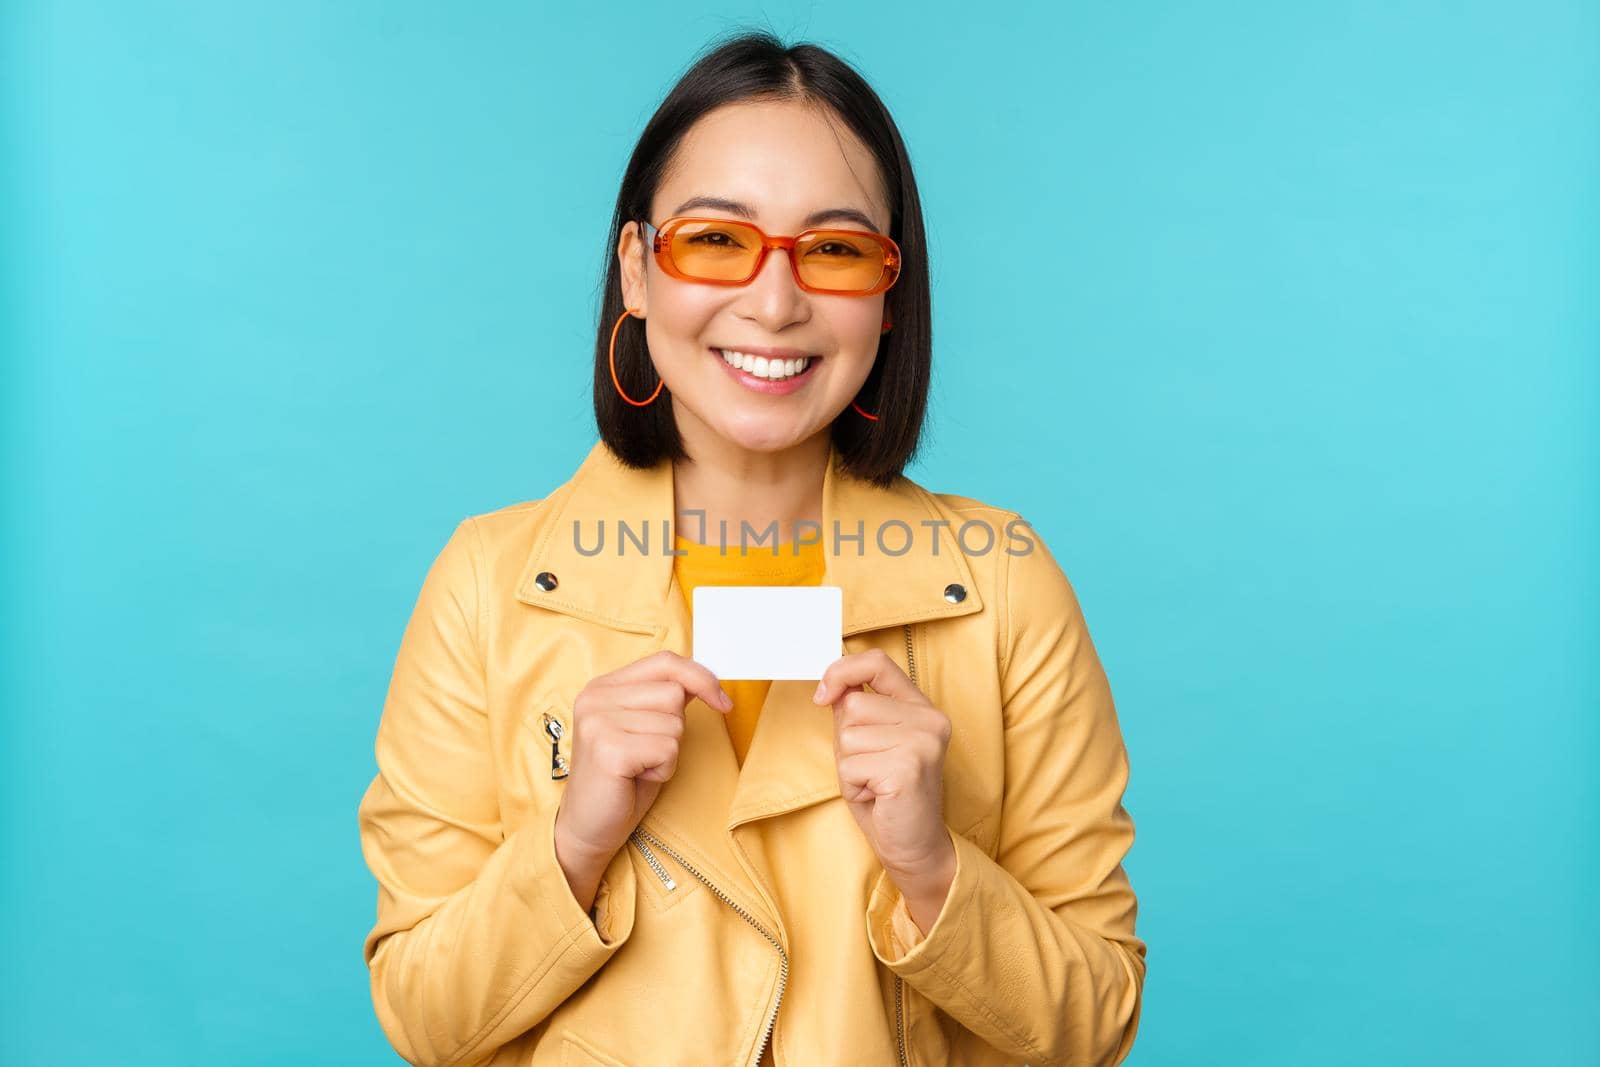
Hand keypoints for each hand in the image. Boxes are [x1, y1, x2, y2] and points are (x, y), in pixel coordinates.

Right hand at [554, 651, 732, 905]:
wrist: (587, 829)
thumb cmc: (622, 780)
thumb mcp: (645, 729)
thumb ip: (665, 700)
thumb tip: (707, 680)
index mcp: (602, 687)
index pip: (664, 661)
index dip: (700, 677)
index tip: (722, 701)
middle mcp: (595, 697)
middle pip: (673, 693)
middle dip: (674, 728)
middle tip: (647, 754)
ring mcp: (598, 721)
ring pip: (674, 723)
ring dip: (668, 752)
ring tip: (639, 768)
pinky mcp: (608, 749)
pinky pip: (667, 749)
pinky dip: (663, 769)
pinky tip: (636, 779)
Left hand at [813, 649, 956, 925]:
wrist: (912, 847)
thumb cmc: (885, 796)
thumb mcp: (867, 744)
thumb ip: (854, 711)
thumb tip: (828, 684)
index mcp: (921, 707)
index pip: (877, 663)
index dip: (842, 671)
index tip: (822, 695)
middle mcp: (929, 719)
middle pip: (853, 706)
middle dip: (846, 742)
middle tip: (869, 769)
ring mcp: (923, 742)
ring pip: (848, 736)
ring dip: (849, 765)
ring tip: (873, 783)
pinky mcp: (908, 767)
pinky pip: (850, 765)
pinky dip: (853, 785)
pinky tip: (877, 796)